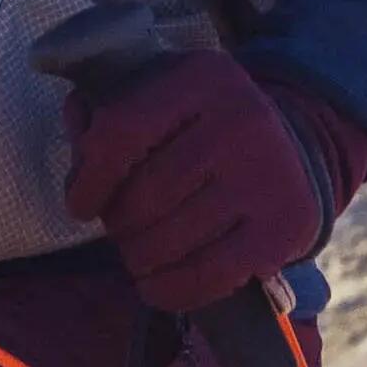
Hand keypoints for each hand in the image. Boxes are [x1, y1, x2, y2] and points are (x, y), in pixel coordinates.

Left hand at [65, 54, 366, 312]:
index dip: (90, 178)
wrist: (290, 152)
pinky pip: (210, 274)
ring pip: (172, 238)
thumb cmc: (200, 129)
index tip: (80, 206)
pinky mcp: (285, 224)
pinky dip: (171, 290)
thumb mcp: (159, 100)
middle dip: (118, 224)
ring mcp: (269, 173)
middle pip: (146, 194)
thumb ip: (106, 115)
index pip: (122, 130)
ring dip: (139, 258)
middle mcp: (241, 118)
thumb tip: (76, 130)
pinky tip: (155, 285)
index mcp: (199, 76)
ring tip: (138, 254)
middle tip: (119, 231)